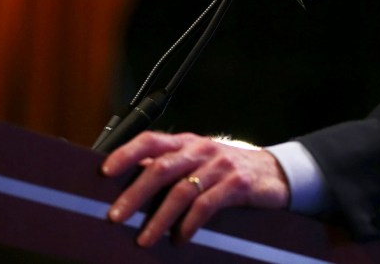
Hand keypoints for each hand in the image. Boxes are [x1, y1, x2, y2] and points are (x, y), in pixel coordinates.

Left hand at [102, 131, 290, 246]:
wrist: (274, 172)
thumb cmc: (227, 169)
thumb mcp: (198, 162)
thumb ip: (169, 167)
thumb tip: (129, 180)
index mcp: (186, 142)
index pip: (151, 140)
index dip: (127, 152)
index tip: (105, 171)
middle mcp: (200, 150)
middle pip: (161, 168)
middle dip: (135, 194)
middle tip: (116, 216)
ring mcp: (219, 166)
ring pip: (182, 190)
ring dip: (160, 218)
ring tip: (145, 239)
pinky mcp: (237, 184)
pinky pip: (207, 205)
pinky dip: (189, 224)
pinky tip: (180, 238)